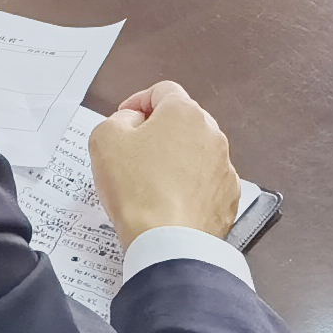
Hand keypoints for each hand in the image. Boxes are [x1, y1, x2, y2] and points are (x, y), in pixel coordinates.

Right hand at [90, 80, 242, 246]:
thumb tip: (133, 121)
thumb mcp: (105, 139)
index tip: (125, 118)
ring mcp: (224, 167)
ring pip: (195, 152)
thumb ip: (118, 118)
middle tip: (133, 150)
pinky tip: (168, 201)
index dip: (138, 101)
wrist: (167, 242)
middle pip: (182, 121)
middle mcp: (212, 135)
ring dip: (175, 159)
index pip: (162, 91)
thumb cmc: (137, 190)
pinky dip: (189, 186)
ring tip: (149, 181)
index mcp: (185, 113)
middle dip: (158, 130)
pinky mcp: (228, 197)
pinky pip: (205, 182)